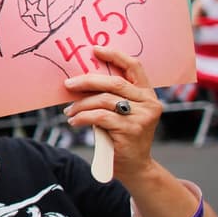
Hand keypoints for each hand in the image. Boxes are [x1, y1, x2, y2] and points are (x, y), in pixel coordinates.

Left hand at [62, 44, 159, 180]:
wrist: (135, 167)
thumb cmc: (122, 136)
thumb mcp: (121, 113)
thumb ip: (111, 96)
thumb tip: (81, 79)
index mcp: (147, 94)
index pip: (134, 67)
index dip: (115, 55)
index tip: (95, 49)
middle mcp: (149, 103)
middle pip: (114, 82)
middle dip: (87, 81)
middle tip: (68, 84)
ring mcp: (142, 117)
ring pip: (104, 100)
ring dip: (81, 104)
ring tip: (69, 111)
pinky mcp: (131, 130)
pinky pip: (99, 117)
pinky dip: (82, 117)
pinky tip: (74, 121)